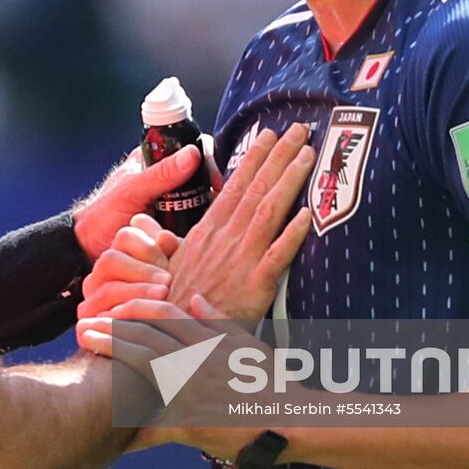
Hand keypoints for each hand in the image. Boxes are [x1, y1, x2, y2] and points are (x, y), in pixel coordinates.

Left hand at [71, 144, 200, 260]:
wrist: (88, 250)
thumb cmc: (101, 216)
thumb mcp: (131, 191)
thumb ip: (160, 173)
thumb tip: (192, 154)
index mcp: (153, 162)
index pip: (190, 148)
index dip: (206, 159)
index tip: (213, 178)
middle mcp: (165, 181)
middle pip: (200, 177)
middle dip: (211, 190)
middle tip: (216, 204)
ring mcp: (171, 205)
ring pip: (201, 201)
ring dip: (208, 210)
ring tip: (212, 221)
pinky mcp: (172, 227)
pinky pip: (194, 224)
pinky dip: (200, 229)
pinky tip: (205, 236)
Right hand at [77, 213, 179, 324]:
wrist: (168, 346)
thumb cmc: (178, 297)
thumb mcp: (177, 270)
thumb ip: (172, 251)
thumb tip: (165, 236)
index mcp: (122, 253)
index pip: (126, 236)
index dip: (149, 248)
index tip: (170, 262)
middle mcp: (103, 272)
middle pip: (111, 259)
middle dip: (142, 271)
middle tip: (167, 281)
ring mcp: (92, 296)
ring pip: (107, 288)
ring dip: (136, 292)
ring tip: (162, 296)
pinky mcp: (87, 322)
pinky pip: (100, 317)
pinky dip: (124, 318)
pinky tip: (147, 320)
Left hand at [77, 294, 259, 458]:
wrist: (289, 423)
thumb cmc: (273, 382)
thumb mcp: (248, 343)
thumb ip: (217, 320)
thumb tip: (193, 298)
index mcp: (208, 340)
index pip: (163, 313)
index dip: (134, 306)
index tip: (114, 306)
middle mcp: (195, 361)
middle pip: (144, 337)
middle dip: (112, 328)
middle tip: (85, 323)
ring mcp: (190, 391)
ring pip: (142, 367)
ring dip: (112, 354)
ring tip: (88, 344)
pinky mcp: (188, 422)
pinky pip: (152, 421)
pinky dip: (129, 419)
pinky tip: (105, 413)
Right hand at [167, 123, 314, 321]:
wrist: (169, 339)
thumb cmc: (173, 305)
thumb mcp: (170, 266)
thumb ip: (174, 246)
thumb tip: (158, 229)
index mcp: (208, 232)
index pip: (234, 186)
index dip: (253, 158)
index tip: (267, 134)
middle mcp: (225, 239)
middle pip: (256, 189)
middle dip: (278, 156)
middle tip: (299, 128)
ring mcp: (241, 260)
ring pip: (269, 211)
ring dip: (289, 179)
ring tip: (308, 154)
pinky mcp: (255, 286)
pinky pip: (278, 255)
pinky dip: (294, 233)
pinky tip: (310, 213)